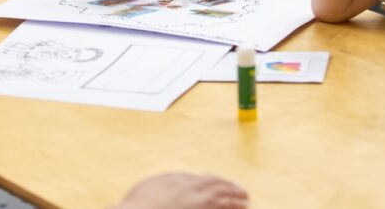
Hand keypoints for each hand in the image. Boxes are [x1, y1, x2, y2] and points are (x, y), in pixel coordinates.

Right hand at [115, 173, 247, 208]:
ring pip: (222, 199)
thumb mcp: (152, 186)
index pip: (203, 179)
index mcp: (180, 180)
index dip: (216, 182)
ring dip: (235, 199)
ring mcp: (197, 203)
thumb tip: (176, 182)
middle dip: (230, 188)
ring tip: (246, 200)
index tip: (224, 184)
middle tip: (243, 191)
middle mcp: (191, 190)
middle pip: (216, 187)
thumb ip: (167, 183)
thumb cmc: (138, 205)